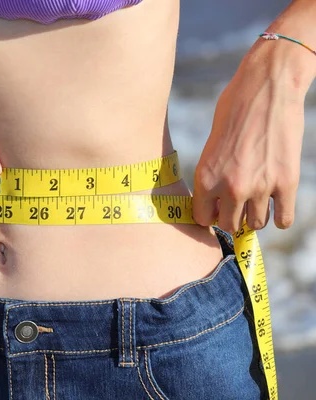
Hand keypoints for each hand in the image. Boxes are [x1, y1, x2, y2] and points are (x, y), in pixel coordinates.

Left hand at [192, 39, 310, 232]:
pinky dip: (280, 217)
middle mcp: (230, 188)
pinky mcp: (286, 183)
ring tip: (256, 202)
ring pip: (256, 224)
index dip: (209, 214)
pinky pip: (283, 219)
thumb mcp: (211, 146)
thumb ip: (213, 176)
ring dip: (255, 216)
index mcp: (205, 178)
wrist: (266, 89)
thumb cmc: (234, 111)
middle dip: (231, 218)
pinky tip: (276, 206)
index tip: (216, 209)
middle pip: (228, 225)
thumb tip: (217, 202)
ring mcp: (260, 188)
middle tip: (237, 206)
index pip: (202, 218)